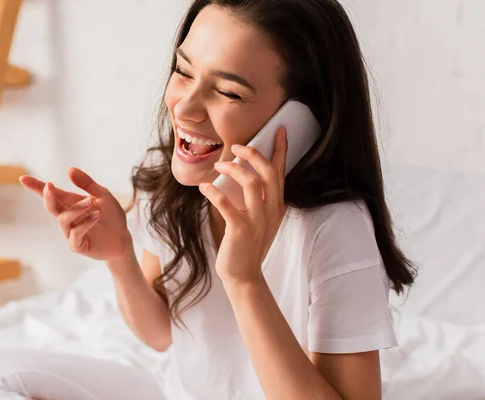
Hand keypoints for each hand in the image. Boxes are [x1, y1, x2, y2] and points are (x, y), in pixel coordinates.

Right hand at [19, 167, 131, 261]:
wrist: (123, 238)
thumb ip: (87, 184)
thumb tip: (69, 169)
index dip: (36, 187)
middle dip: (48, 197)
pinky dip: (85, 223)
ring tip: (91, 203)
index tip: (22, 178)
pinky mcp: (78, 245)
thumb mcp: (103, 195)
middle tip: (50, 187)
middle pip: (51, 207)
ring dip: (76, 209)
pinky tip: (97, 216)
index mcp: (71, 203)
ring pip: (64, 219)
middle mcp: (68, 218)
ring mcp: (71, 232)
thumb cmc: (111, 216)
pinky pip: (75, 234)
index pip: (51, 194)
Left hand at [199, 127, 287, 284]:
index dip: (280, 150)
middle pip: (268, 172)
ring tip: (220, 165)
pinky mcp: (240, 230)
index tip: (278, 130)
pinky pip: (227, 204)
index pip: (280, 172)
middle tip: (237, 145)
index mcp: (277, 206)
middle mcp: (271, 210)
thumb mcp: (259, 220)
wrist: (244, 275)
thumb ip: (257, 199)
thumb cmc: (248, 244)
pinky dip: (213, 192)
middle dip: (254, 153)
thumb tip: (242, 174)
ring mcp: (257, 220)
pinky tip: (204, 187)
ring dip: (234, 169)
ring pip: (251, 183)